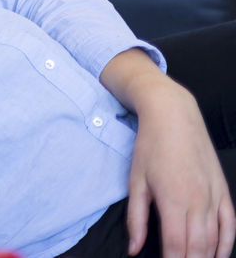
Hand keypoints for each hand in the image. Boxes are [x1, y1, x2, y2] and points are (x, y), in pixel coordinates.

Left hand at [124, 78, 233, 257]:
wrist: (174, 115)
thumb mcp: (135, 181)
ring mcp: (214, 196)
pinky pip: (230, 224)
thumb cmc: (150, 147)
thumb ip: (136, 219)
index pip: (176, 247)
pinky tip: (218, 256)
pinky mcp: (223, 190)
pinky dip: (226, 244)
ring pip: (215, 240)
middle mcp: (198, 202)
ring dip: (206, 257)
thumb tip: (134, 249)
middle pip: (197, 248)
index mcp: (173, 200)